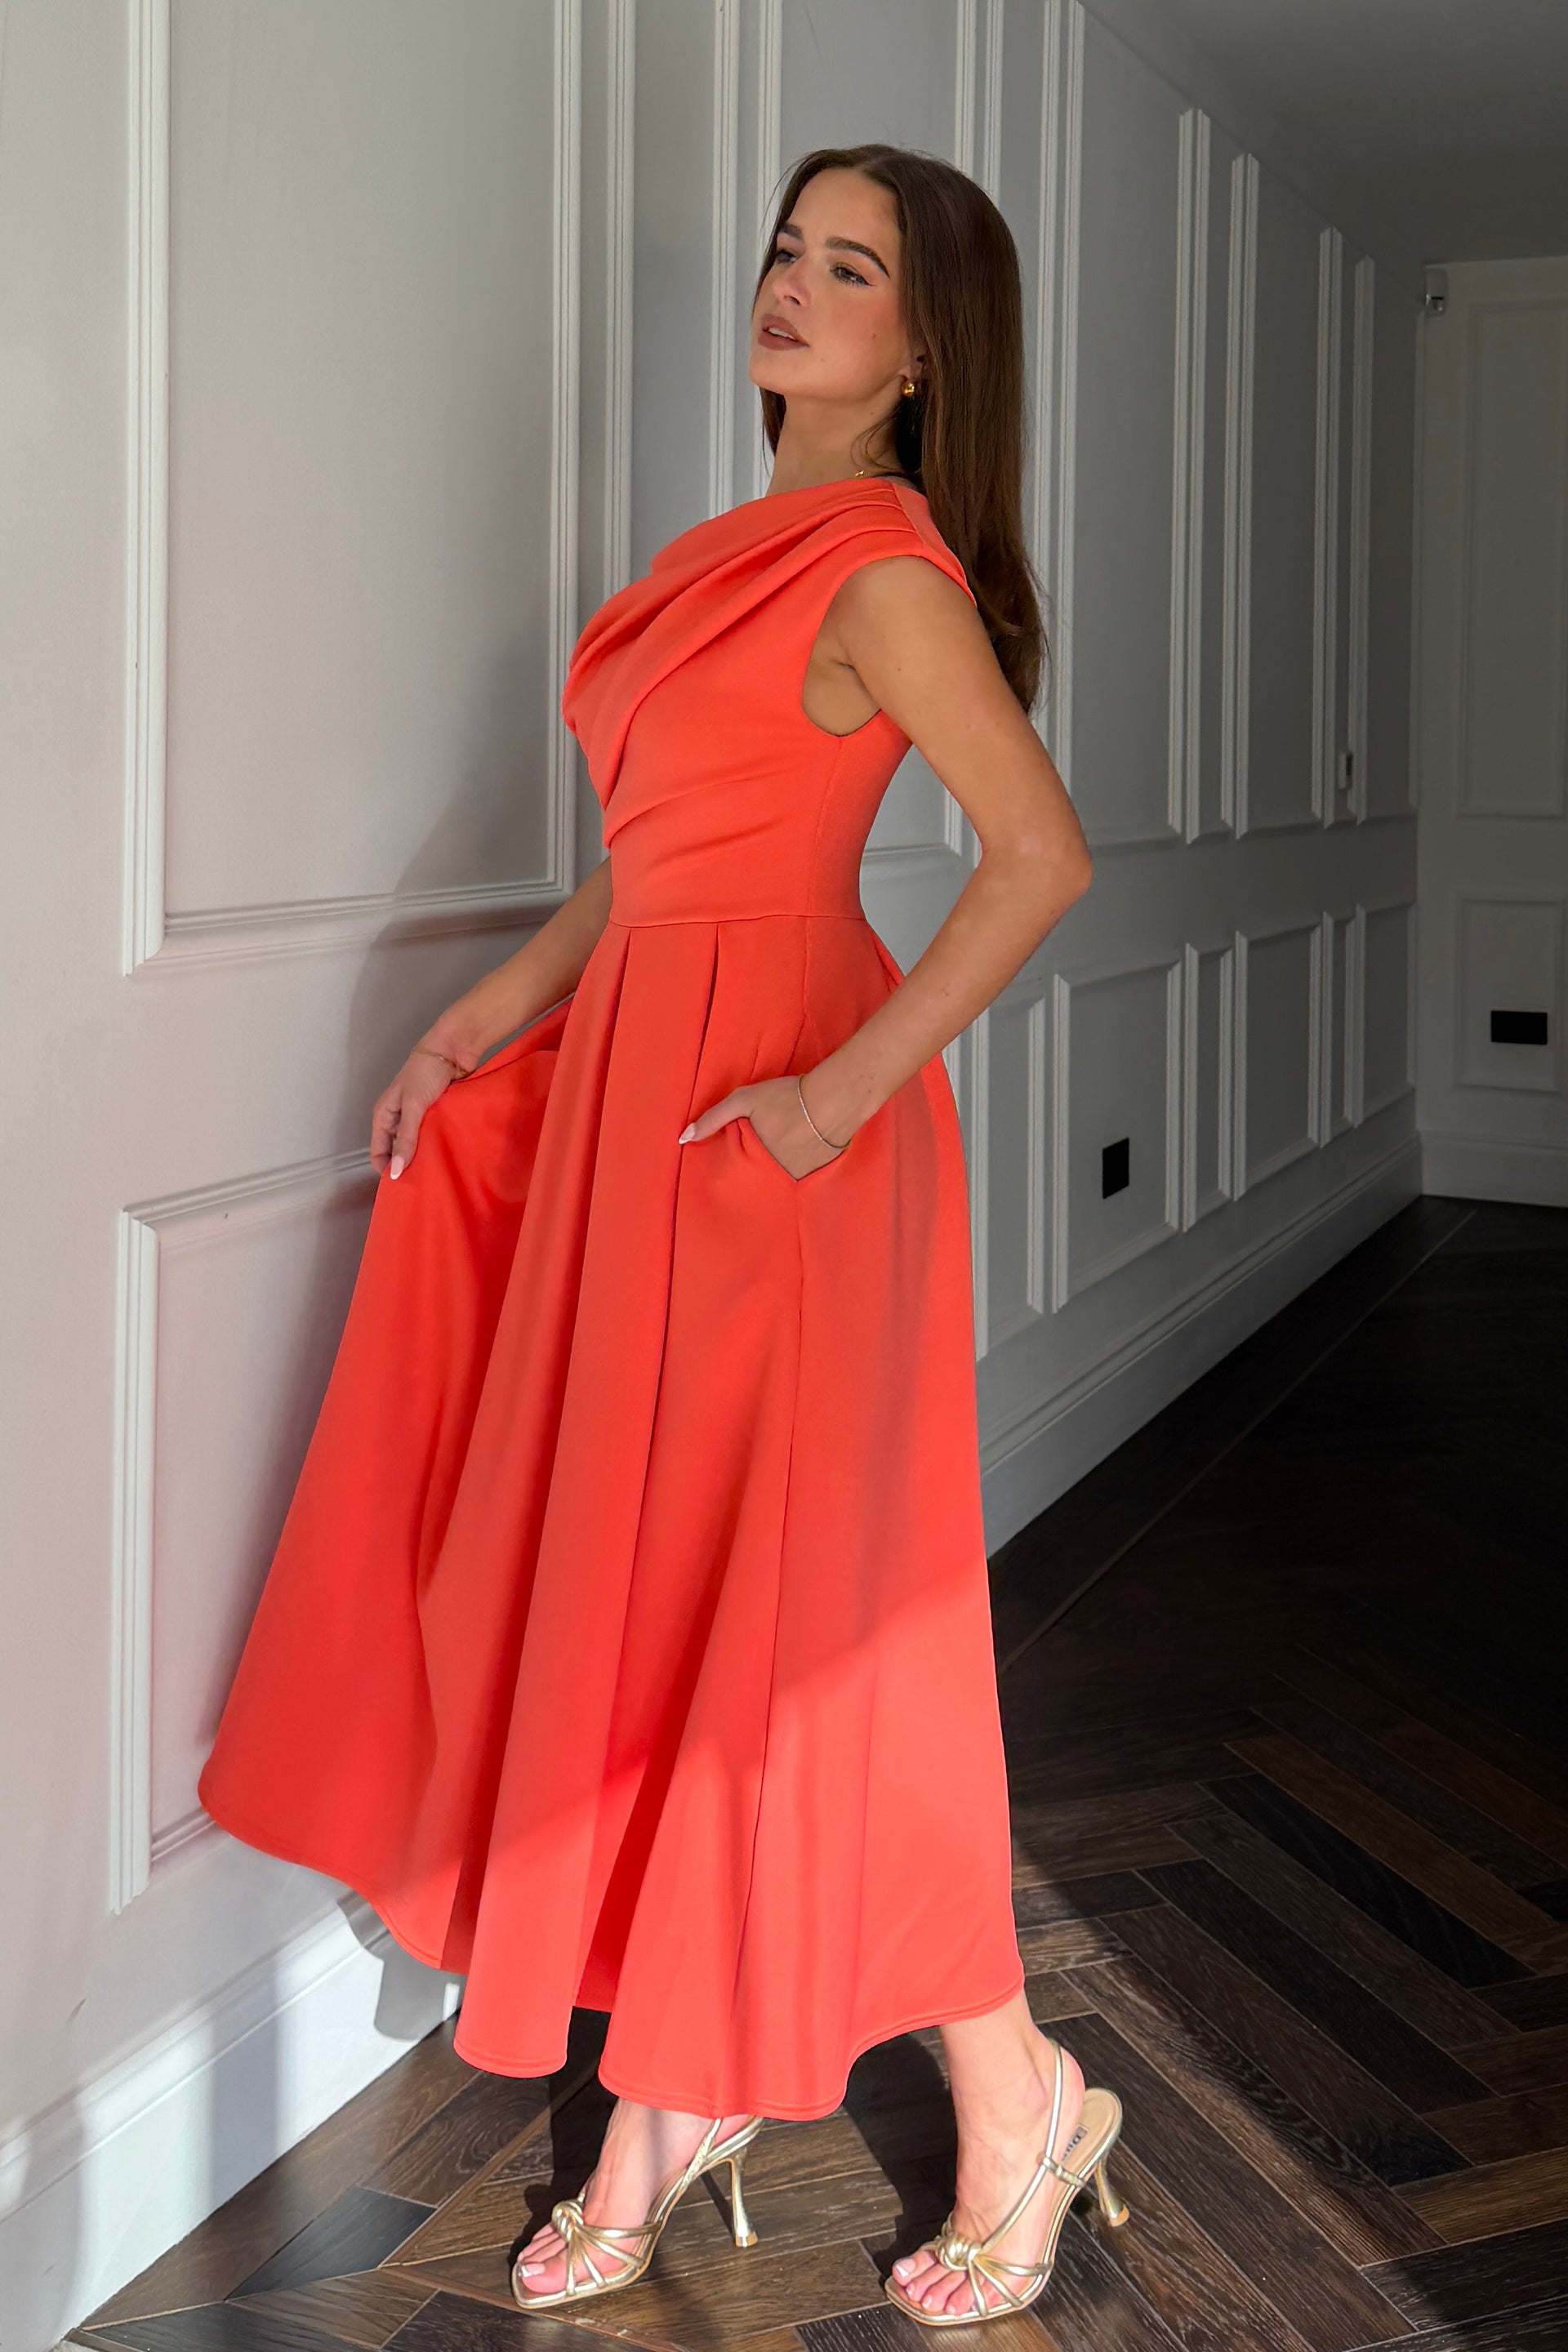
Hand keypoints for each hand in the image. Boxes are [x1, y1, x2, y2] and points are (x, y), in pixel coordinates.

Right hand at [370, 1047, 462, 1179]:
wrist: (453, 1049)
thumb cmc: (426, 1073)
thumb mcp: (413, 1106)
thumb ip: (406, 1138)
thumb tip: (396, 1171)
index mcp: (384, 1115)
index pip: (378, 1151)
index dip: (386, 1168)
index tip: (401, 1186)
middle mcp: (398, 1118)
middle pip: (397, 1149)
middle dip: (405, 1165)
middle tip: (421, 1184)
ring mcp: (417, 1116)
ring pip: (416, 1144)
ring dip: (423, 1156)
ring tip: (435, 1173)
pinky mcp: (435, 1114)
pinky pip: (432, 1135)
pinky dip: (436, 1144)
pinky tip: (446, 1156)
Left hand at [678, 1074, 848, 1179]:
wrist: (834, 1100)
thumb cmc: (786, 1097)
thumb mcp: (744, 1100)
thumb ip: (714, 1118)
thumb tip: (684, 1138)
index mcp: (754, 1160)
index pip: (736, 1171)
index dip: (737, 1161)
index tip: (742, 1150)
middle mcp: (773, 1176)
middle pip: (758, 1175)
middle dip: (758, 1163)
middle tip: (771, 1141)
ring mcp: (795, 1179)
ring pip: (778, 1176)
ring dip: (778, 1165)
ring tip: (788, 1142)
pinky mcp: (814, 1177)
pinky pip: (798, 1176)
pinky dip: (797, 1165)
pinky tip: (803, 1147)